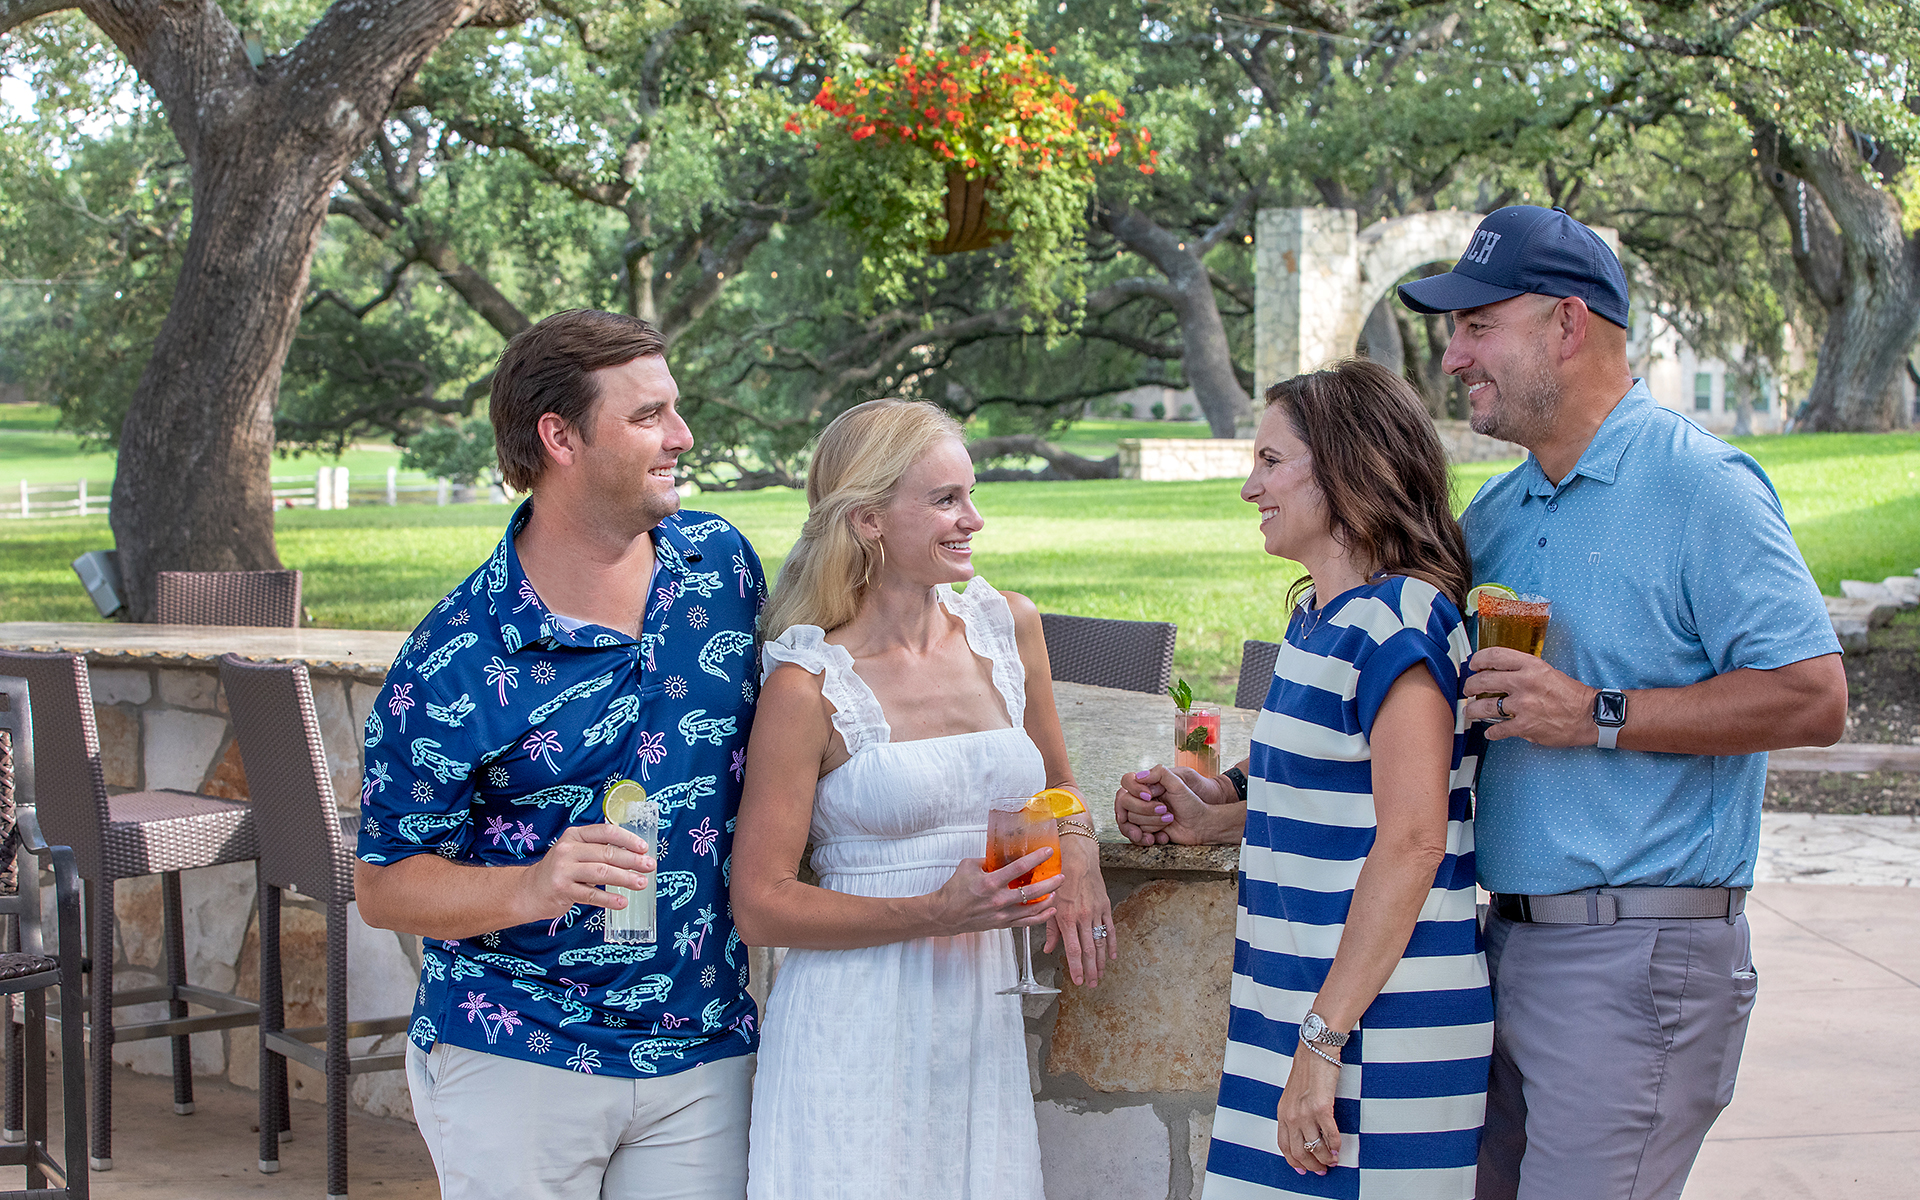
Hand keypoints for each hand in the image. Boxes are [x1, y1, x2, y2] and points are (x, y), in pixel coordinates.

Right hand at [514, 823, 655, 922]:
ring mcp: (563, 869)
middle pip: (606, 853)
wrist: (530, 891)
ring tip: (642, 883)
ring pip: (601, 872)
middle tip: (650, 866)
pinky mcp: (561, 889)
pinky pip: (590, 895)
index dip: (627, 839)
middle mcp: (568, 849)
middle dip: (632, 860)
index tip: (644, 848)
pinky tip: (622, 902)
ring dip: (625, 879)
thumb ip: (599, 850)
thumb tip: (636, 855)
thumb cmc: (561, 871)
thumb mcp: (575, 852)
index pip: (606, 832)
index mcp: (575, 835)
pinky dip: (609, 899)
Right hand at [926, 848, 1060, 935]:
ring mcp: (1001, 914)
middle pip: (1032, 891)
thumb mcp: (968, 866)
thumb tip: (1001, 853)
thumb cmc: (955, 889)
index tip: (1049, 851)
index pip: (1019, 868)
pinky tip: (1049, 910)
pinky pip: (1025, 922)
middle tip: (1061, 876)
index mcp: (990, 882)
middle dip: (1050, 882)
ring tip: (1057, 891)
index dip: (1036, 858)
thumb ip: (987, 860)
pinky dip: (1040, 917)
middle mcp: (998, 899)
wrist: (945, 914)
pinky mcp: (1002, 924)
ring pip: (1032, 909)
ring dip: (1048, 900)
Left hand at [1041, 834, 1115, 986]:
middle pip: (1088, 950)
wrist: (1077, 857)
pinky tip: (1111, 956)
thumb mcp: (1048, 902)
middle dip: (1090, 970)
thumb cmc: (1058, 877)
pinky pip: (1110, 929)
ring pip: (1100, 942)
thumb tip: (1048, 949)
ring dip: (1100, 961)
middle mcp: (1083, 916)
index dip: (1076, 967)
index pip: (1073, 949)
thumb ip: (1049, 928)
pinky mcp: (1105, 906)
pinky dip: (1111, 943)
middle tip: (1092, 984)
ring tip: (1100, 975)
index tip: (1078, 981)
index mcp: (1066, 917)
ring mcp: (1096, 912)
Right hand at [1113, 765, 1232, 844]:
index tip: (1149, 796)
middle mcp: (1142, 799)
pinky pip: (1136, 835)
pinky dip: (1147, 838)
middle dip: (1146, 811)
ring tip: (1169, 821)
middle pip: (1125, 805)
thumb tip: (1138, 776)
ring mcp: (1143, 815)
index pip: (1126, 782)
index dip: (1134, 791)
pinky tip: (1162, 837)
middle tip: (1166, 812)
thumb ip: (1160, 773)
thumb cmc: (1192, 802)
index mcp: (1148, 784)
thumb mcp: (1180, 782)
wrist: (1202, 825)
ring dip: (1151, 824)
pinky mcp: (1146, 830)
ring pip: (1131, 821)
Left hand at [1276, 1044, 1341, 1175]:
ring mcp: (1305, 1112)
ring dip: (1325, 1158)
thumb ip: (1295, 1113)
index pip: (1284, 1145)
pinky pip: (1330, 1135)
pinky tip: (1338, 1149)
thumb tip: (1306, 1134)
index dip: (1294, 1161)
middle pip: (1298, 1151)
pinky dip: (1335, 1146)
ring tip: (1333, 1161)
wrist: (1316, 1049)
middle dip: (1311, 1165)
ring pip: (1315, 1147)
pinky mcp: (1321, 1107)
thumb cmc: (1308, 1069)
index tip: (1304, 1169)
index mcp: (1282, 1112)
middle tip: (1322, 1170)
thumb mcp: (1294, 1094)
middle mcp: (1291, 1115)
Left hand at [1463, 647, 1599, 746]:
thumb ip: (1523, 671)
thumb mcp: (1547, 672)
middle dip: (1470, 686)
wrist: (1589, 715)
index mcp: (1531, 666)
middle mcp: (1525, 682)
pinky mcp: (1525, 726)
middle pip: (1484, 680)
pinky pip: (1498, 730)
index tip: (1473, 665)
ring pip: (1485, 707)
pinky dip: (1491, 733)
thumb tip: (1500, 673)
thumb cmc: (1570, 694)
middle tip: (1468, 690)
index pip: (1495, 655)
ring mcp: (1523, 705)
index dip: (1479, 659)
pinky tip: (1490, 733)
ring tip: (1471, 712)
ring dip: (1473, 710)